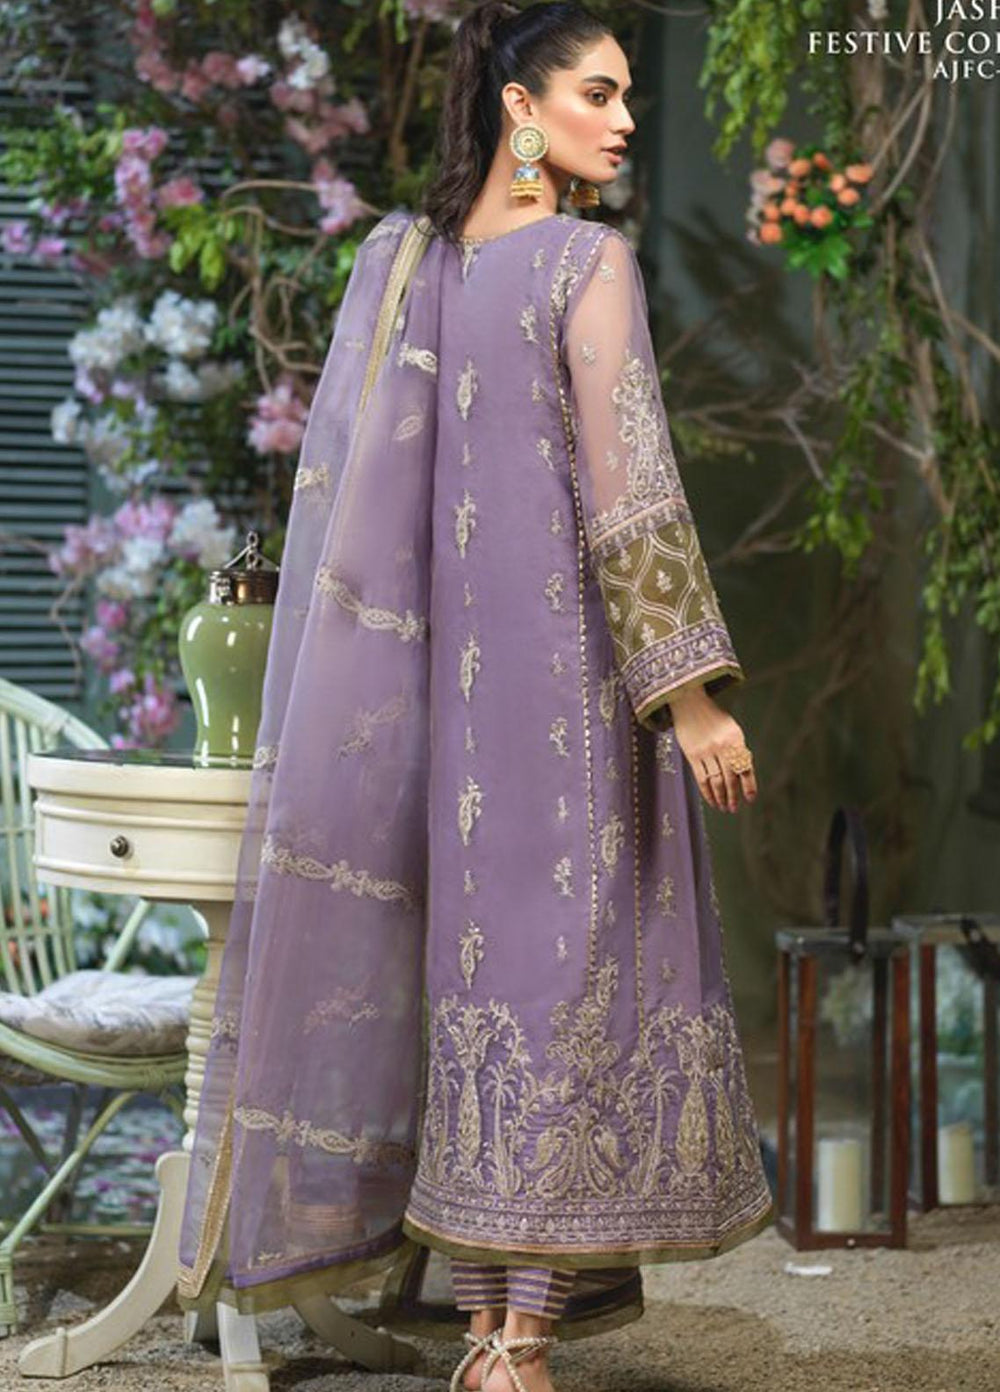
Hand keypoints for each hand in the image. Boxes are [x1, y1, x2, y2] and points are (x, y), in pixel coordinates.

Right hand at [665, 685, 756, 812]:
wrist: (689, 703)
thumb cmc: (713, 717)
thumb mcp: (731, 729)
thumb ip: (737, 749)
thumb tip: (742, 773)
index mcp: (736, 740)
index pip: (745, 768)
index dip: (749, 786)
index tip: (750, 799)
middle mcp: (722, 746)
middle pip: (730, 778)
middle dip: (733, 796)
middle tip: (734, 808)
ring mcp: (706, 751)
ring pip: (716, 781)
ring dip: (721, 797)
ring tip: (723, 807)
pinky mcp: (692, 754)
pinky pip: (701, 778)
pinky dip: (707, 792)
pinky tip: (711, 800)